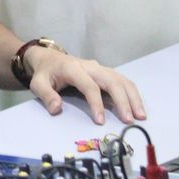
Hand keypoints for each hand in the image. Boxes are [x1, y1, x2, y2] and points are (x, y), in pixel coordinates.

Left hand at [24, 47, 146, 123]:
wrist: (49, 58)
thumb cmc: (45, 73)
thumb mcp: (37, 83)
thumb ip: (46, 95)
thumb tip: (56, 108)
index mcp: (73, 69)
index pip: (89, 86)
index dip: (96, 104)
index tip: (101, 121)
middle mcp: (90, 66)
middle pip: (112, 81)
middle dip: (123, 100)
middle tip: (130, 120)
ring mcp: (99, 68)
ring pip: (121, 79)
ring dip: (132, 97)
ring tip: (140, 116)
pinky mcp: (105, 72)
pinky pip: (122, 80)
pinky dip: (131, 93)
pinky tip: (137, 107)